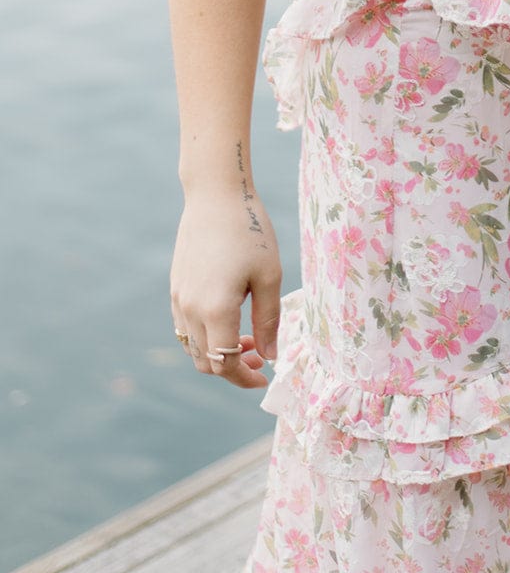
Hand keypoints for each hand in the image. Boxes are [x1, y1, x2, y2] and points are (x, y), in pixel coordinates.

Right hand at [170, 187, 281, 389]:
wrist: (215, 194)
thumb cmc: (249, 230)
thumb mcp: (270, 275)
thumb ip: (269, 320)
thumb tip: (271, 356)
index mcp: (215, 310)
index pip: (225, 364)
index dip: (245, 379)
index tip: (265, 378)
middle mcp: (190, 310)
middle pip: (206, 362)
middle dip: (233, 369)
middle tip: (262, 357)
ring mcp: (178, 299)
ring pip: (193, 347)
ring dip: (218, 353)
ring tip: (249, 338)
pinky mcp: (175, 287)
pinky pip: (186, 327)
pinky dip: (206, 336)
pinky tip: (230, 319)